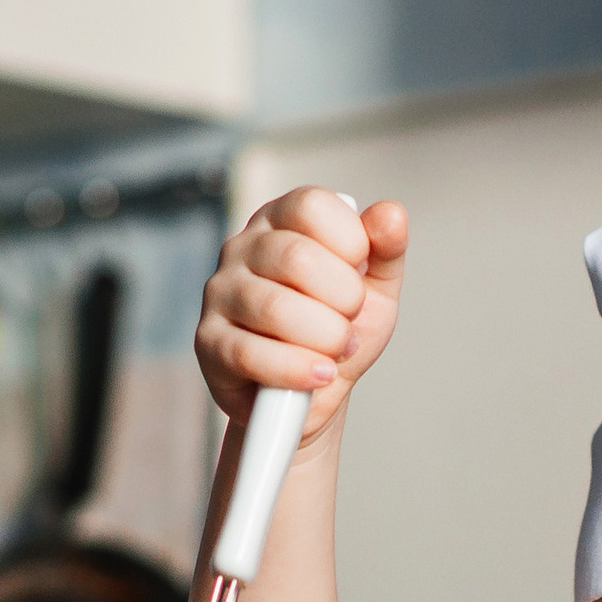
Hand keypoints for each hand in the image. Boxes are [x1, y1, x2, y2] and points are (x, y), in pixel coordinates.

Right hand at [198, 187, 407, 443]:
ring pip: (275, 308)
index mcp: (281, 220)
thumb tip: (391, 214)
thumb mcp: (376, 289)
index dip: (350, 244)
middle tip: (350, 322)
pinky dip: (297, 368)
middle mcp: (243, 248)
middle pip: (296, 257)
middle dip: (344, 299)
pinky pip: (251, 354)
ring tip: (336, 352)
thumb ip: (386, 249)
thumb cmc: (337, 332)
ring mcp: (220, 293)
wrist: (313, 396)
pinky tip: (320, 375)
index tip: (359, 274)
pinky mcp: (209, 342)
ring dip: (325, 338)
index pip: (311, 205)